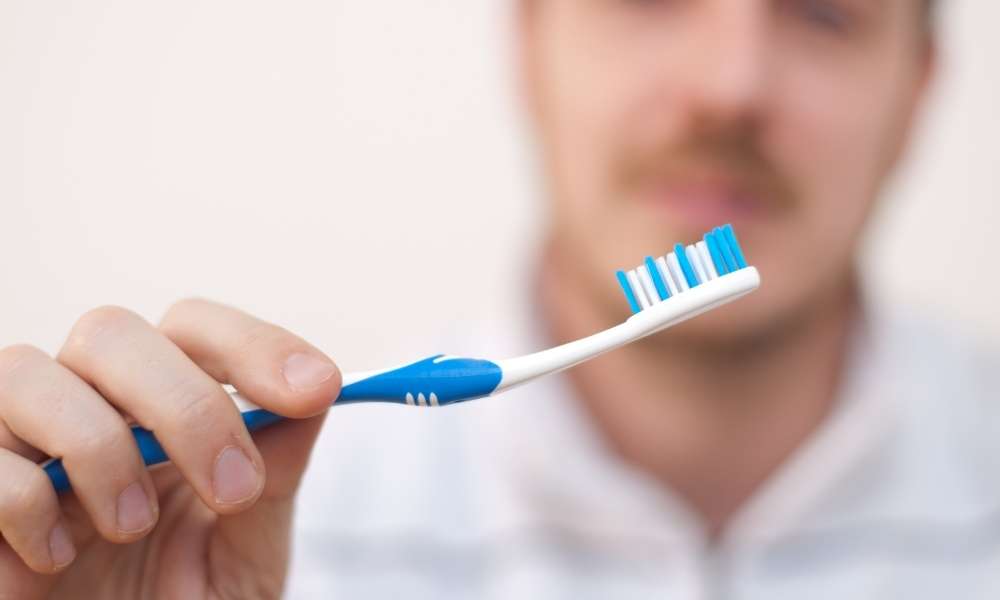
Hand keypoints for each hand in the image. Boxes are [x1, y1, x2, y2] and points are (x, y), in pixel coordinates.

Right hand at [0, 299, 340, 598]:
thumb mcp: (244, 554)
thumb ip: (272, 476)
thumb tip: (313, 395)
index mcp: (162, 409)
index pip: (197, 329)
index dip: (257, 346)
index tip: (318, 389)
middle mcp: (89, 405)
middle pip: (114, 331)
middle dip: (186, 406)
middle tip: (234, 492)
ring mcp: (22, 441)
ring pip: (30, 370)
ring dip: (97, 447)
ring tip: (132, 527)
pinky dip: (23, 500)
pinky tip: (60, 556)